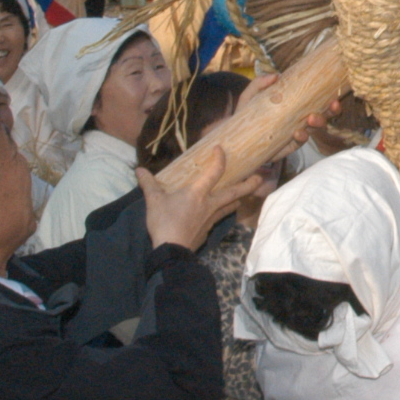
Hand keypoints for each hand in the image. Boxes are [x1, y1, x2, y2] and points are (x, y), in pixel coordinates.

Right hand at [138, 146, 259, 251]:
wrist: (171, 251)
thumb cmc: (164, 223)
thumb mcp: (154, 201)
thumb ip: (149, 184)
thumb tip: (139, 170)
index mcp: (198, 193)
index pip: (215, 172)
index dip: (219, 159)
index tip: (220, 149)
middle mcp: (210, 204)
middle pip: (234, 192)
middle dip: (249, 184)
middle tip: (260, 178)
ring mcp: (211, 219)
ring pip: (230, 207)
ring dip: (237, 200)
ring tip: (242, 196)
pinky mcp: (208, 231)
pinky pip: (219, 218)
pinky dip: (222, 213)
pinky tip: (218, 214)